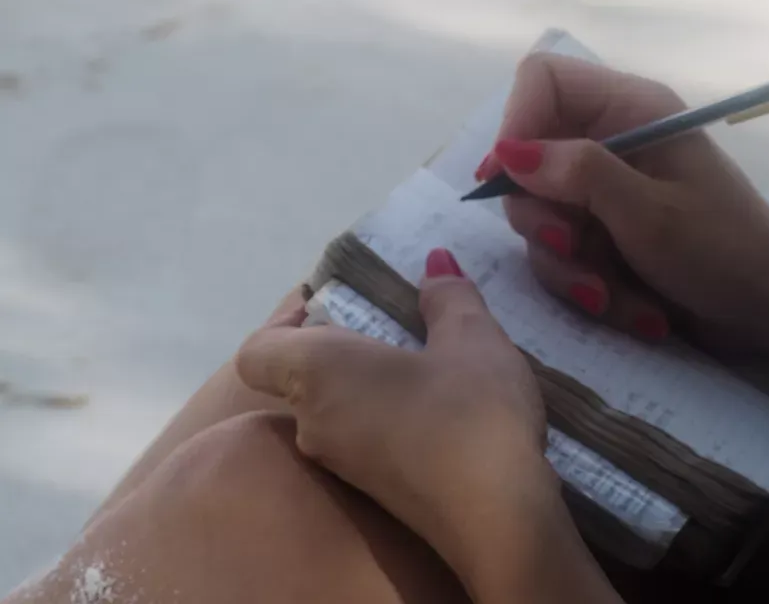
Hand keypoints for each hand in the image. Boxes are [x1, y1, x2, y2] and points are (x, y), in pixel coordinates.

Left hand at [235, 250, 563, 595]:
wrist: (495, 518)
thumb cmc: (469, 412)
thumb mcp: (472, 337)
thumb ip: (449, 297)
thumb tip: (434, 265)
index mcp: (320, 372)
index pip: (257, 351)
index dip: (283, 323)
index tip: (337, 309)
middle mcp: (314, 422)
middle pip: (301, 378)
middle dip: (345, 349)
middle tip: (400, 327)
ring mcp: (340, 465)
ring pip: (335, 411)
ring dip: (372, 386)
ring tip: (432, 366)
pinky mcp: (372, 493)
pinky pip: (363, 440)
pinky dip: (389, 419)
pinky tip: (443, 411)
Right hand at [481, 53, 768, 358]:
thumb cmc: (726, 253)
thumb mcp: (649, 215)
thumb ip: (579, 176)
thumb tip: (509, 152)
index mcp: (632, 110)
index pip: (542, 81)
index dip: (517, 124)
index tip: (508, 180)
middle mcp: (614, 142)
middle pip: (529, 161)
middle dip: (545, 220)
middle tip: (573, 248)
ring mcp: (609, 193)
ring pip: (542, 219)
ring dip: (572, 269)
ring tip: (615, 297)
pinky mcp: (609, 238)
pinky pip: (567, 257)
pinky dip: (593, 288)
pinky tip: (636, 310)